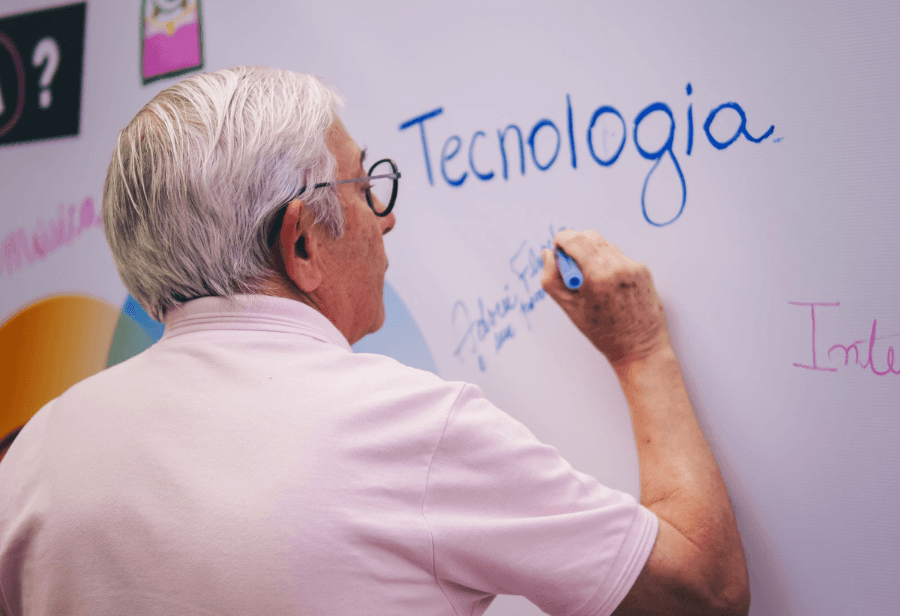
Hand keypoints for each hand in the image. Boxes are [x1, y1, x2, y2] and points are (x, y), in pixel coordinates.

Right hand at [541, 230, 670, 366]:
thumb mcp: (569, 308)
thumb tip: (548, 254)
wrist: (639, 347)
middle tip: (571, 267)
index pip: (574, 239)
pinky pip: (618, 256)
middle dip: (576, 245)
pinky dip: (608, 264)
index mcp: (597, 275)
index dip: (561, 241)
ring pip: (604, 245)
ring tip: (592, 282)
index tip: (557, 249)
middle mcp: (618, 266)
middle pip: (589, 236)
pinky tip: (609, 287)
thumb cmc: (602, 332)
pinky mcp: (643, 270)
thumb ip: (552, 279)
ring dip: (592, 255)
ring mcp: (634, 266)